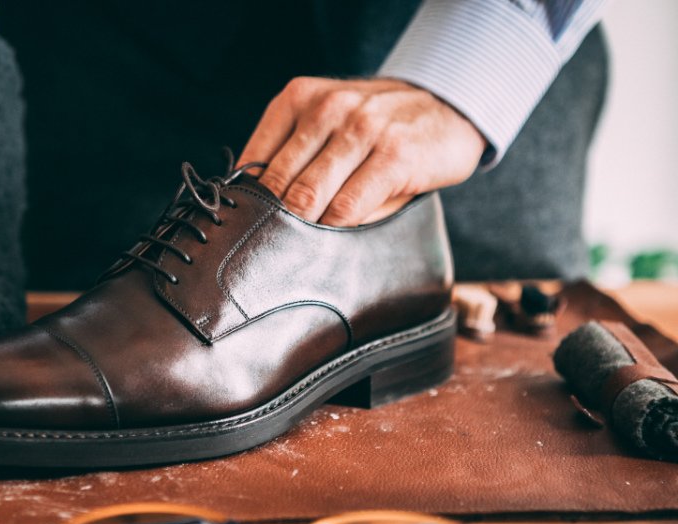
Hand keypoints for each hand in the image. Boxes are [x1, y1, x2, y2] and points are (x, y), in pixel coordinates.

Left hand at [237, 77, 484, 225]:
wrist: (450, 106)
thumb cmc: (378, 127)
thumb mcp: (328, 123)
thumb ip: (294, 156)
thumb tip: (257, 210)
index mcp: (299, 98)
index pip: (254, 160)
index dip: (248, 201)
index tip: (248, 226)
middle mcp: (327, 109)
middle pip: (279, 183)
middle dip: (270, 221)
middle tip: (267, 249)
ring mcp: (362, 129)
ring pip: (309, 196)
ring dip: (300, 229)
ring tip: (296, 250)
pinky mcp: (394, 156)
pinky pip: (348, 207)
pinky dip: (335, 230)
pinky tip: (333, 240)